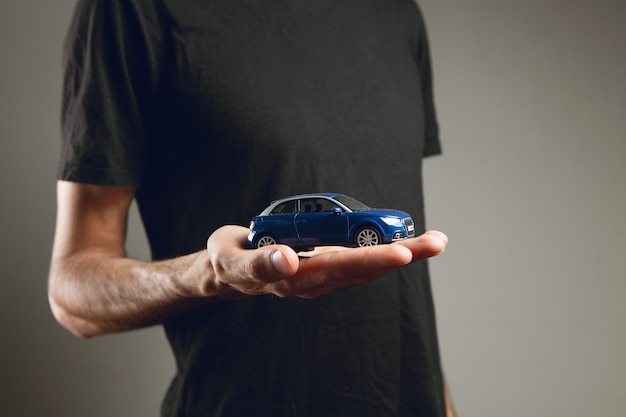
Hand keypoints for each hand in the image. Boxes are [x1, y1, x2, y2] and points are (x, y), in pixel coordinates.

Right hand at [204, 226, 447, 298]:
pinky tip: (411, 242)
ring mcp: (323, 276)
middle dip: (401, 255)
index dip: (370, 260)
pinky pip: (361, 260)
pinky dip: (386, 250)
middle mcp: (315, 281)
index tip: (401, 252)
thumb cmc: (230, 260)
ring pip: (367, 266)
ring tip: (436, 241)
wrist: (230, 270)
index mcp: (294, 279)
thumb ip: (258, 263)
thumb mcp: (232, 260)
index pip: (337, 268)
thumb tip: (288, 261)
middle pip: (363, 269)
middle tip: (436, 242)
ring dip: (403, 253)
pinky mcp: (327, 266)